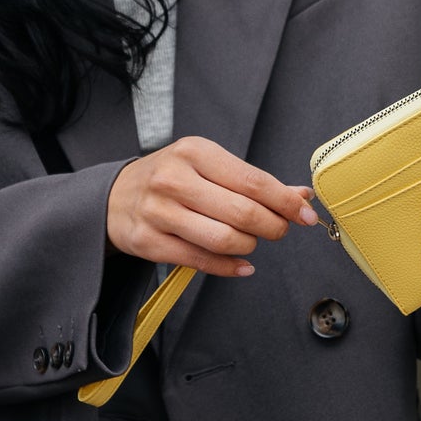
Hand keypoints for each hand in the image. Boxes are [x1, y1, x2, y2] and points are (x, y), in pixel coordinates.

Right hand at [107, 136, 318, 278]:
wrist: (114, 195)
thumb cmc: (170, 177)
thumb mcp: (208, 165)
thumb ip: (253, 181)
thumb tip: (301, 195)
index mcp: (194, 152)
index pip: (253, 181)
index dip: (286, 201)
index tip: (306, 214)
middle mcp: (174, 179)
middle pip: (242, 212)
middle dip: (272, 226)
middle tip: (280, 230)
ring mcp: (159, 212)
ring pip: (223, 239)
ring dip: (249, 246)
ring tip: (251, 242)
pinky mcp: (149, 242)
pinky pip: (201, 261)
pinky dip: (230, 267)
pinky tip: (242, 265)